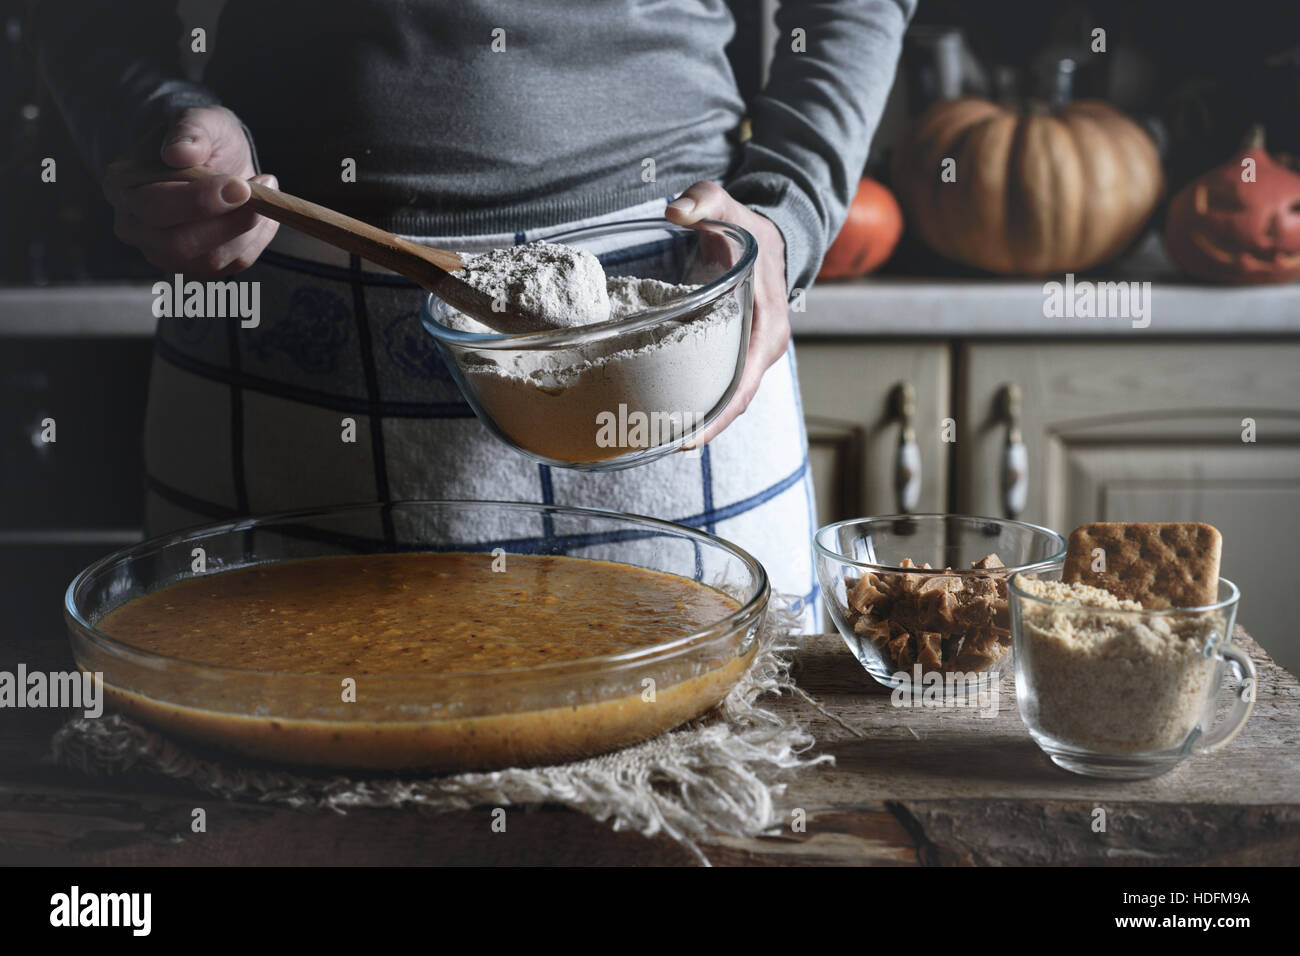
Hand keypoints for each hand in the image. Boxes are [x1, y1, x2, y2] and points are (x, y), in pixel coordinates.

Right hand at [102, 106, 277, 276]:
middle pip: (177, 244)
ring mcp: (163, 253)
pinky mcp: (195, 267)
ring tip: (266, 194)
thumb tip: (179, 153)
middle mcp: (134, 227)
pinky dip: (257, 240)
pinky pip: (233, 264)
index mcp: (123, 187)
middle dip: (228, 223)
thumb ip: (189, 131)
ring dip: (248, 230)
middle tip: (261, 194)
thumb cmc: (200, 139)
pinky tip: (262, 213)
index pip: (153, 207)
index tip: (239, 186)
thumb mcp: (198, 120)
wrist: (213, 160)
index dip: (198, 201)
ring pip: (210, 260)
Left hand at [665, 181, 789, 447]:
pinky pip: (714, 385)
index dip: (718, 415)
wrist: (769, 237)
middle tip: (653, 445)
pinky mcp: (733, 354)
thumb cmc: (748, 227)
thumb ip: (703, 200)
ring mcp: (749, 355)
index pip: (744, 385)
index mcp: (766, 327)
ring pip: (723, 399)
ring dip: (693, 420)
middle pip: (731, 403)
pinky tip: (657, 412)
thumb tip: (673, 210)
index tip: (688, 439)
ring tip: (648, 438)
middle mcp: (760, 350)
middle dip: (698, 428)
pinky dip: (691, 401)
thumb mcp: (729, 206)